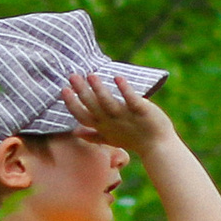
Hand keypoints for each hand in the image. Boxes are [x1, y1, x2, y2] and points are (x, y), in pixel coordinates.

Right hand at [58, 71, 172, 153]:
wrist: (157, 145)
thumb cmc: (133, 141)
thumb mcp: (109, 139)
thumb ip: (91, 135)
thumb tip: (74, 132)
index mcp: (102, 126)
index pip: (81, 115)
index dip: (72, 103)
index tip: (64, 90)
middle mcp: (110, 121)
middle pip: (91, 105)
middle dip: (81, 91)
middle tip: (72, 76)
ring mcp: (125, 116)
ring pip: (108, 102)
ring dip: (98, 89)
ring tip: (91, 75)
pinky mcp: (141, 111)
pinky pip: (131, 100)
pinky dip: (124, 89)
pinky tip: (117, 78)